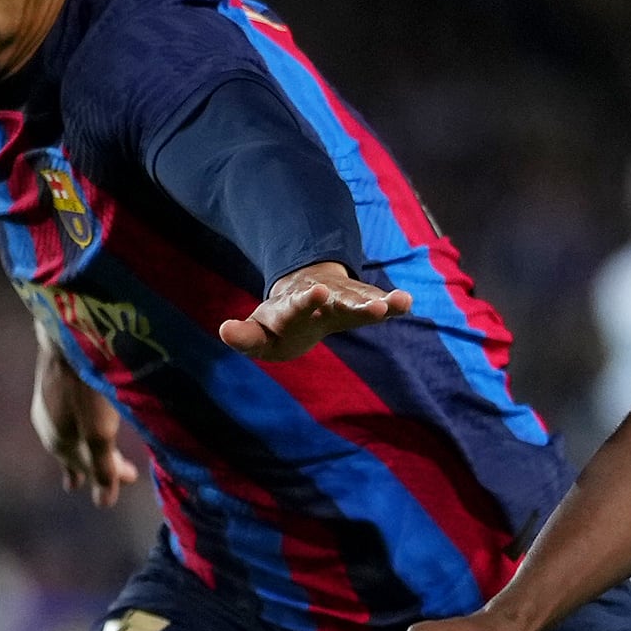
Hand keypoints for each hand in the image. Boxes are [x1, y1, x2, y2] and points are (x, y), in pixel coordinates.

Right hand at [31, 349, 136, 503]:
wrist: (67, 332)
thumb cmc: (87, 384)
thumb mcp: (100, 430)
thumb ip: (104, 466)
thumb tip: (103, 504)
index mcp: (58, 443)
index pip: (88, 468)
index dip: (112, 475)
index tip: (134, 476)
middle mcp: (47, 427)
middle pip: (77, 453)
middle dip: (97, 465)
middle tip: (119, 475)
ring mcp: (46, 404)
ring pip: (70, 434)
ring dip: (84, 450)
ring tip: (85, 462)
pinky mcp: (51, 383)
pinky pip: (67, 415)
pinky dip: (79, 427)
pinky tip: (79, 420)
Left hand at [221, 259, 414, 361]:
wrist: (304, 295)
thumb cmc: (280, 323)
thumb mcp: (259, 335)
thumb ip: (245, 337)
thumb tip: (224, 330)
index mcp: (292, 309)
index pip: (296, 306)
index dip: (305, 301)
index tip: (317, 294)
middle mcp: (320, 298)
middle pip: (334, 300)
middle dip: (346, 301)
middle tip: (365, 304)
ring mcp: (343, 298)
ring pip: (360, 299)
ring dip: (376, 302)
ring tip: (396, 304)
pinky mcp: (361, 302)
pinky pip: (377, 303)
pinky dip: (391, 303)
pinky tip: (406, 302)